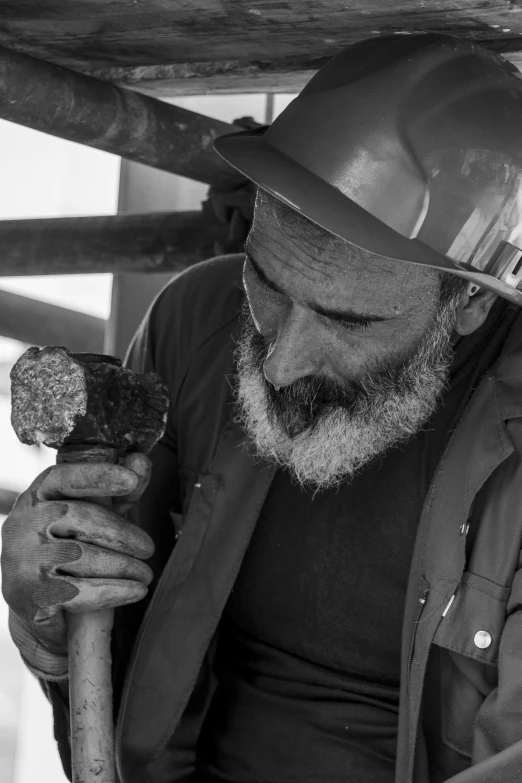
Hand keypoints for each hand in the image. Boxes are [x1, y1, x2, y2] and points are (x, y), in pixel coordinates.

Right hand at [1, 453, 154, 658]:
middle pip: (78, 516)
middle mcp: (22, 523)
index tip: (131, 479)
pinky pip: (79, 591)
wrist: (41, 609)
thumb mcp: (98, 518)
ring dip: (123, 566)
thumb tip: (141, 460)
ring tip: (145, 574)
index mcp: (38, 497)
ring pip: (81, 556)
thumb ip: (120, 491)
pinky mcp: (28, 595)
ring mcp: (21, 559)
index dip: (97, 475)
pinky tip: (136, 590)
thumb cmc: (74, 554)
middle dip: (121, 533)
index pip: (64, 477)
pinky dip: (114, 591)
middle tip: (148, 548)